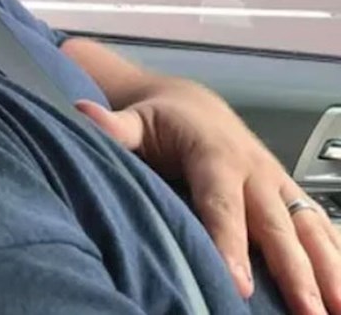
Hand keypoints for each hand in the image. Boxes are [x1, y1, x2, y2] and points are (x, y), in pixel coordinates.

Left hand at [75, 81, 340, 314]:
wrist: (195, 104)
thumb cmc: (161, 121)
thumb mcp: (135, 121)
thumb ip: (113, 127)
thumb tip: (82, 116)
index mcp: (215, 155)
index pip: (221, 203)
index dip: (230, 242)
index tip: (239, 285)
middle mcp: (254, 170)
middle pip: (275, 225)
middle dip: (294, 272)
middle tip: (308, 314)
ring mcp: (278, 183)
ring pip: (308, 228)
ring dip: (329, 269)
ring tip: (340, 310)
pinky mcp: (291, 196)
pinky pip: (320, 227)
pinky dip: (337, 258)